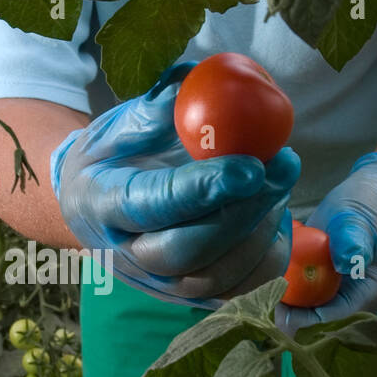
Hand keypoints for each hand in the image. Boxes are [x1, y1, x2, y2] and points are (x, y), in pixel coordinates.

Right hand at [50, 64, 300, 307]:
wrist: (92, 208)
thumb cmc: (110, 159)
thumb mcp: (116, 126)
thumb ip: (152, 109)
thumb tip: (194, 81)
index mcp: (102, 207)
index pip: (152, 206)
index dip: (203, 189)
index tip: (251, 164)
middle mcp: (128, 255)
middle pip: (189, 248)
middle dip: (244, 209)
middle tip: (283, 163)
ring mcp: (160, 283)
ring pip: (218, 275)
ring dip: (261, 228)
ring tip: (281, 179)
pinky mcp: (191, 295)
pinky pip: (238, 291)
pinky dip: (267, 258)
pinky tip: (277, 215)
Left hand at [274, 152, 376, 333]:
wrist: (372, 198)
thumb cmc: (371, 208)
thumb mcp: (361, 221)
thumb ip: (354, 241)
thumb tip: (345, 262)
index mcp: (368, 298)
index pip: (331, 324)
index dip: (302, 321)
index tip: (274, 305)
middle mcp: (351, 307)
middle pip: (313, 331)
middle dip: (284, 320)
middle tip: (256, 299)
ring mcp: (333, 300)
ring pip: (300, 321)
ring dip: (277, 311)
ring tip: (253, 293)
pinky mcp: (318, 291)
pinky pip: (295, 305)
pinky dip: (277, 297)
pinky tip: (258, 285)